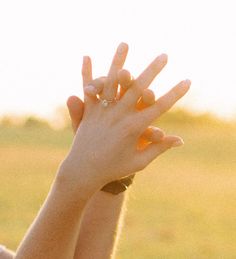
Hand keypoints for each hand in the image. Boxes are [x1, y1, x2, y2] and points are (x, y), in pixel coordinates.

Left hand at [61, 45, 189, 194]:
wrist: (85, 171)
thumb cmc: (114, 168)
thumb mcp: (139, 161)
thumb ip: (159, 148)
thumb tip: (180, 140)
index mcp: (135, 128)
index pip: (161, 106)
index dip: (176, 93)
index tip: (187, 81)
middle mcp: (120, 115)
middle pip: (140, 88)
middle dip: (153, 70)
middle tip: (164, 56)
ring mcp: (103, 111)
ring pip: (112, 82)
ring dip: (119, 62)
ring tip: (125, 44)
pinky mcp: (89, 111)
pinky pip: (89, 89)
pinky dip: (87, 73)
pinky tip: (87, 57)